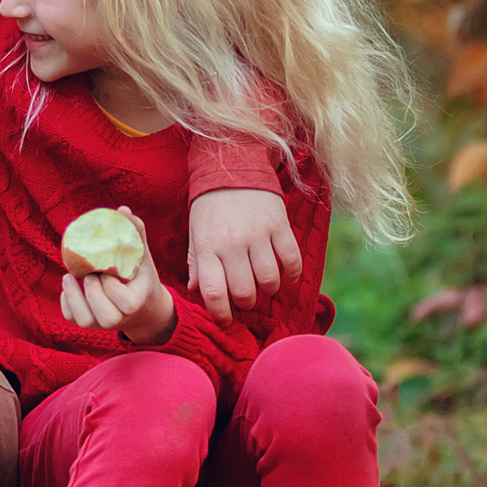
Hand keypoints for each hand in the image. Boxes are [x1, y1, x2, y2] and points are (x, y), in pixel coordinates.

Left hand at [59, 210, 175, 344]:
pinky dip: (66, 301)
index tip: (108, 273)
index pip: (127, 304)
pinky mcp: (87, 323)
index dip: (113, 289)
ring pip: (85, 320)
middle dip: (94, 293)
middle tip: (90, 275)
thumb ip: (135, 234)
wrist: (139, 303)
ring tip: (69, 277)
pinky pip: (71, 318)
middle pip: (106, 316)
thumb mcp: (141, 255)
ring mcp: (102, 324)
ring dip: (74, 298)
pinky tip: (68, 284)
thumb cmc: (138, 275)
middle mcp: (120, 319)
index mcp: (136, 303)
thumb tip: (122, 210)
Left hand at [185, 187, 303, 321]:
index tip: (225, 320)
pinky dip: (291, 274)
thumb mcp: (196, 233)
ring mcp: (257, 234)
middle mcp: (232, 244)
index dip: (220, 314)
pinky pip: (291, 260)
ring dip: (269, 290)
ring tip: (264, 285)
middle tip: (246, 298)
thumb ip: (197, 263)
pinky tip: (286, 275)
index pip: (213, 292)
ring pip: (269, 280)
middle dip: (246, 303)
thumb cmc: (210, 206)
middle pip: (244, 291)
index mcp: (208, 247)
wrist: (232, 166)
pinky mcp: (279, 225)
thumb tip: (195, 291)